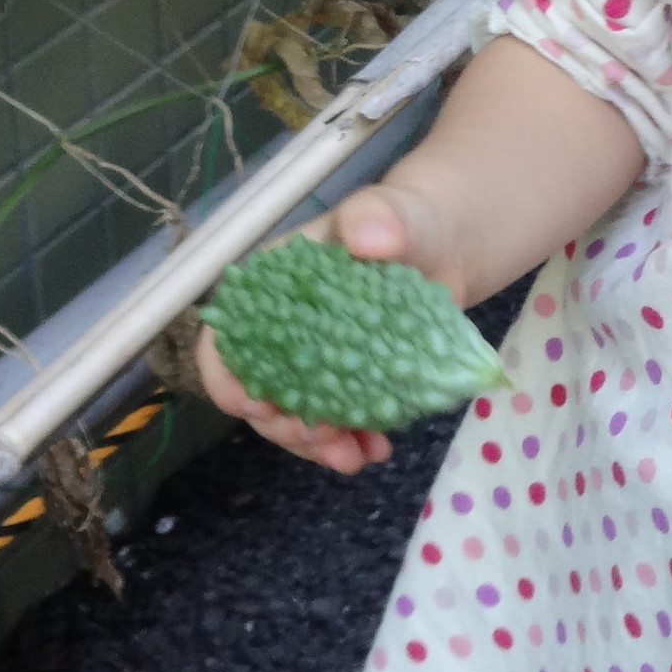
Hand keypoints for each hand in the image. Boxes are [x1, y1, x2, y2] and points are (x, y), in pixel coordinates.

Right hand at [188, 185, 465, 475]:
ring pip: (295, 414)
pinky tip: (375, 450)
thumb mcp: (392, 213)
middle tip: (323, 439)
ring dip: (317, 445)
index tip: (256, 407)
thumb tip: (367, 234)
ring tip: (354, 457)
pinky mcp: (346, 383)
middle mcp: (279, 330)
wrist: (447, 247)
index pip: (224, 336)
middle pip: (257, 389)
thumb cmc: (406, 222)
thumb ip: (377, 217)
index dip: (228, 377)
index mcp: (268, 288)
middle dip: (283, 425)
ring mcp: (311, 361)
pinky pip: (335, 421)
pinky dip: (350, 442)